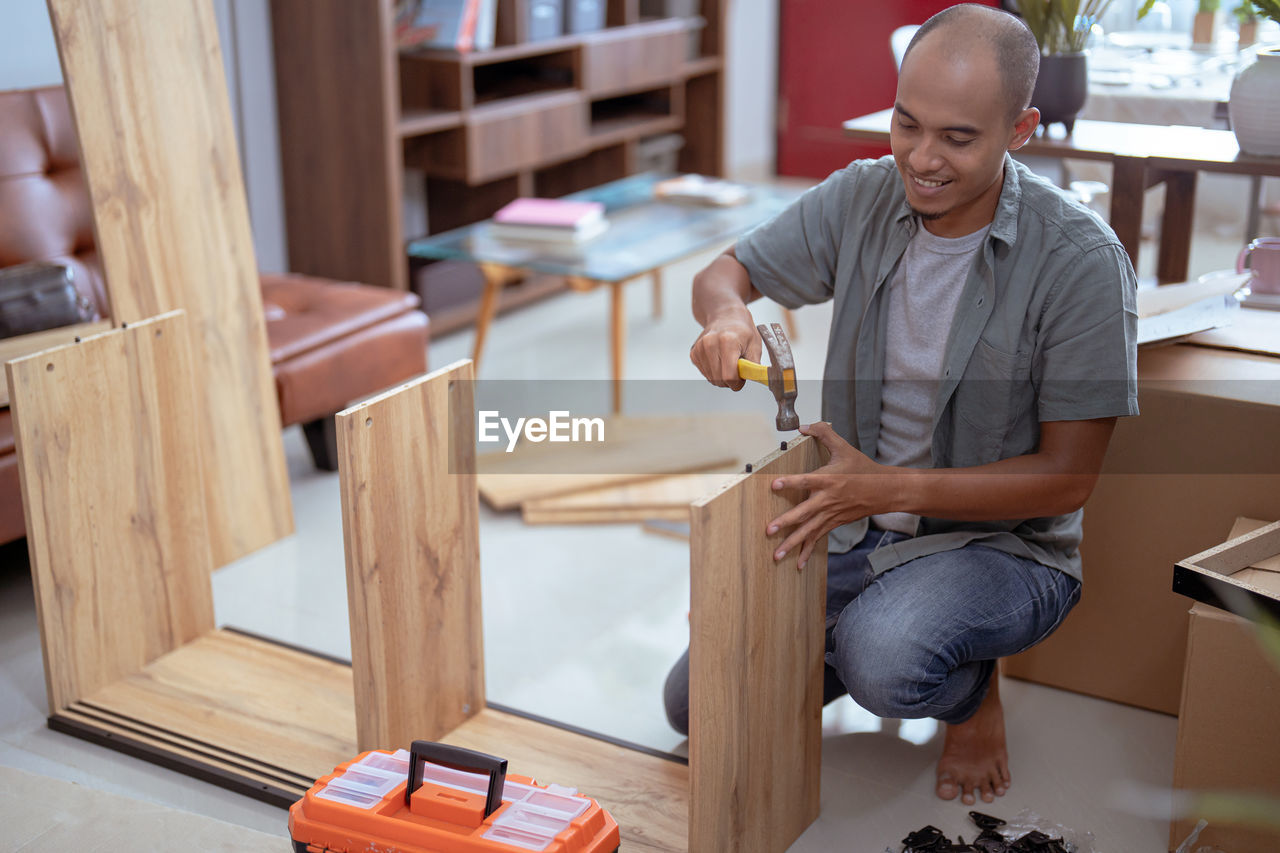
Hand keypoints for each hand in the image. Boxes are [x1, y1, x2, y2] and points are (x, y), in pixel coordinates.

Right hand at [689, 312, 760, 390]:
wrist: (725, 316)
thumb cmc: (742, 330)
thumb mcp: (755, 345)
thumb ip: (755, 365)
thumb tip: (757, 380)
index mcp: (727, 341)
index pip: (729, 376)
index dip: (737, 383)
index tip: (742, 380)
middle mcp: (710, 344)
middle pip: (719, 379)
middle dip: (731, 381)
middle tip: (738, 371)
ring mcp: (699, 349)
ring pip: (711, 379)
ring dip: (722, 377)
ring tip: (729, 363)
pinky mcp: (694, 353)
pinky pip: (705, 374)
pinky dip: (714, 372)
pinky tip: (719, 360)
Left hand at [766, 422, 894, 568]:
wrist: (885, 491)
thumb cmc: (863, 469)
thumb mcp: (844, 448)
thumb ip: (824, 433)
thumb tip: (805, 426)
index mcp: (828, 479)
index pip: (806, 480)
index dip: (790, 482)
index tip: (774, 485)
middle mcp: (827, 499)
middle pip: (804, 513)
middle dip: (786, 522)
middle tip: (769, 530)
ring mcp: (830, 514)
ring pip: (808, 531)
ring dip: (792, 544)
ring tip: (775, 556)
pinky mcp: (833, 524)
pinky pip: (817, 539)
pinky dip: (806, 552)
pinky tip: (796, 565)